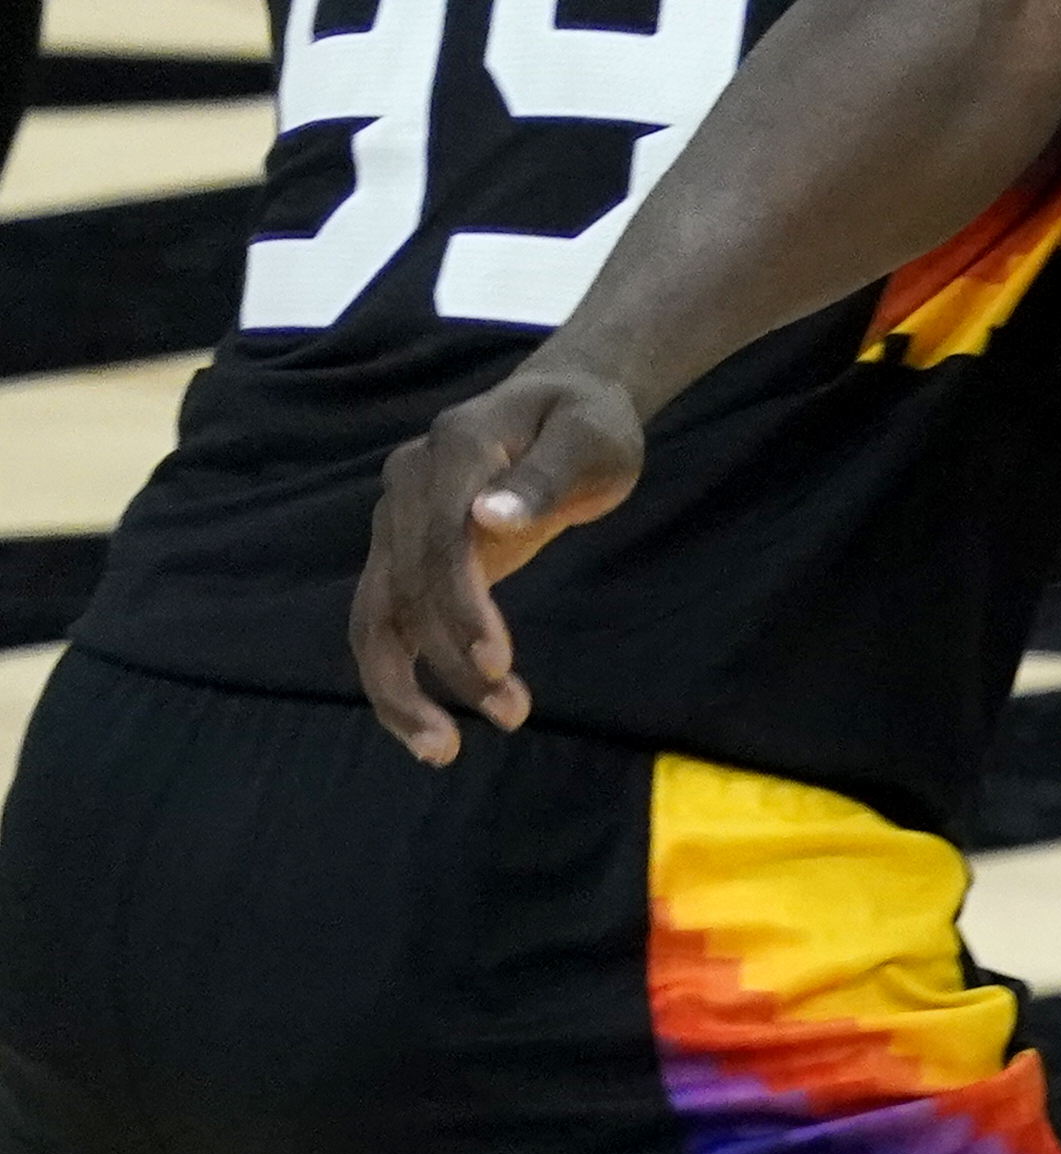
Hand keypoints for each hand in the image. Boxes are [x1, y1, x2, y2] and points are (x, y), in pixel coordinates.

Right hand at [349, 362, 647, 763]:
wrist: (562, 403)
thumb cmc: (587, 423)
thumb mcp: (591, 440)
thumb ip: (546, 477)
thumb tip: (489, 516)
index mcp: (455, 448)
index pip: (441, 538)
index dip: (461, 605)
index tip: (496, 664)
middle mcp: (407, 485)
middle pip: (404, 586)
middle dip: (443, 661)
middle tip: (508, 717)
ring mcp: (396, 522)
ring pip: (376, 616)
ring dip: (403, 688)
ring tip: (445, 750)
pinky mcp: (405, 556)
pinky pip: (386, 624)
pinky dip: (398, 678)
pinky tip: (430, 729)